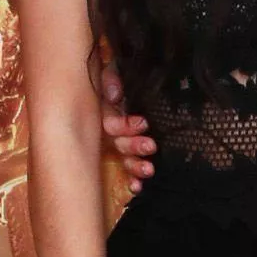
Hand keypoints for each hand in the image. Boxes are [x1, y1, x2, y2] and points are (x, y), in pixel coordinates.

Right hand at [99, 62, 155, 191]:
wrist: (116, 73)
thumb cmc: (113, 74)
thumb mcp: (110, 69)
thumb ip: (110, 78)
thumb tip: (113, 95)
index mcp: (106, 111)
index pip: (112, 123)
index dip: (125, 126)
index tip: (143, 124)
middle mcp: (110, 129)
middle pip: (118, 142)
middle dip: (134, 146)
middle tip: (150, 146)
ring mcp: (117, 141)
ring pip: (124, 157)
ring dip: (135, 165)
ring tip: (148, 170)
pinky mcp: (126, 150)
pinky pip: (127, 168)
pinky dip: (131, 178)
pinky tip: (137, 187)